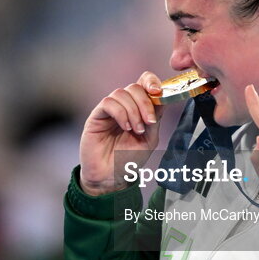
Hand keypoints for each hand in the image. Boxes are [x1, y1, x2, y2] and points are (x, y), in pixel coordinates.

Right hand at [79, 71, 165, 194]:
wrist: (111, 177)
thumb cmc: (129, 159)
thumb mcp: (150, 139)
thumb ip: (155, 118)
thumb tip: (161, 97)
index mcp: (138, 108)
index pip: (144, 83)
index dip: (152, 81)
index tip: (159, 92)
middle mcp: (124, 105)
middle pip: (135, 87)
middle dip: (145, 102)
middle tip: (149, 122)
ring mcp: (110, 110)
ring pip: (122, 93)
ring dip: (134, 111)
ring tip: (136, 130)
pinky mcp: (97, 116)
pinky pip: (108, 103)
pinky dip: (121, 113)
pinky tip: (125, 128)